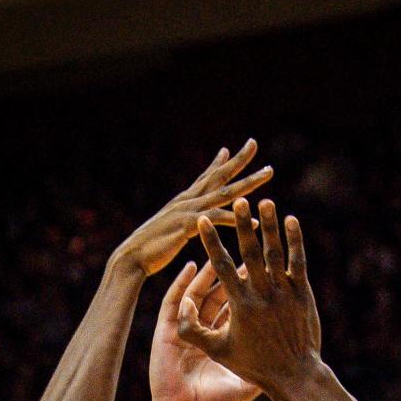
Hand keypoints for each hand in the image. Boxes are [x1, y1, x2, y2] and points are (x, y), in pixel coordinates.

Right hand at [112, 140, 271, 276]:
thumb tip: (187, 222)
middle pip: (219, 176)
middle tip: (254, 142)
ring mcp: (188, 210)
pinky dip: (236, 219)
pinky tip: (255, 222)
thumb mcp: (169, 231)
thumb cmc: (150, 250)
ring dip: (249, 182)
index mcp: (184, 202)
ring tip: (269, 172)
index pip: (205, 177)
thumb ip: (180, 223)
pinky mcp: (188, 225)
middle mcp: (187, 200)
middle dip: (239, 160)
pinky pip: (216, 219)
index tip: (231, 150)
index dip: (219, 163)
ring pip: (225, 192)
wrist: (131, 258)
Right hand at [149, 260, 258, 400]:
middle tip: (247, 247)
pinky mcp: (167, 331)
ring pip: (199, 291)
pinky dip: (183, 283)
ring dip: (209, 268)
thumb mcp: (245, 385)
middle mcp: (207, 328)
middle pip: (224, 290)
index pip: (242, 304)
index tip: (267, 266)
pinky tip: (191, 268)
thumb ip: (263, 371)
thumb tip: (291, 362)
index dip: (252, 285)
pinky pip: (174, 301)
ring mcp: (186, 327)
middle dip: (234, 267)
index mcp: (226, 337)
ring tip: (218, 246)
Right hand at [177, 198, 321, 396]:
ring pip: (275, 253)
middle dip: (242, 225)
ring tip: (266, 201)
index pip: (221, 268)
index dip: (212, 243)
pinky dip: (295, 242)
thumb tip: (180, 304)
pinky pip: (298, 262)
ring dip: (270, 226)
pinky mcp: (303, 295)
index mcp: (240, 306)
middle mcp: (262, 296)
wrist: (294, 377)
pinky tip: (292, 222)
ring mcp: (285, 294)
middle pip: (250, 253)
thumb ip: (194, 331)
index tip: (203, 221)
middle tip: (238, 200)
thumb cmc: (253, 366)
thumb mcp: (218, 352)